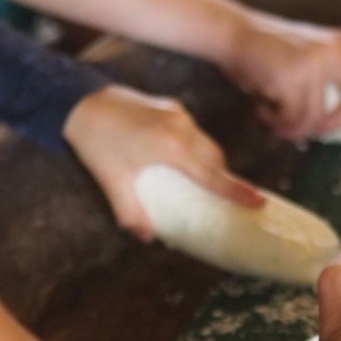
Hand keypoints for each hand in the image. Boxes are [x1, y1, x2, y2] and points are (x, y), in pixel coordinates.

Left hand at [63, 85, 264, 239]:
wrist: (81, 102)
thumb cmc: (96, 144)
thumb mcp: (113, 182)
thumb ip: (131, 212)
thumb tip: (147, 237)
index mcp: (172, 149)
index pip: (213, 175)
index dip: (238, 191)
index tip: (259, 202)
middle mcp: (182, 129)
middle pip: (216, 159)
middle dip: (223, 178)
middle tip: (227, 199)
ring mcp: (178, 115)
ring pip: (207, 144)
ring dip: (209, 163)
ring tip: (202, 182)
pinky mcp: (171, 107)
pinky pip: (194, 132)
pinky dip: (196, 148)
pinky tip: (182, 160)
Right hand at [221, 11, 340, 141]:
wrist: (231, 32)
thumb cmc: (265, 50)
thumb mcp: (305, 52)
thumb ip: (333, 71)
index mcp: (338, 41)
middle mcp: (332, 48)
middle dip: (338, 124)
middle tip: (317, 131)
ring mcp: (313, 61)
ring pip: (317, 119)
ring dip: (294, 129)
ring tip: (275, 121)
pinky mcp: (291, 76)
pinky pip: (293, 119)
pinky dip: (276, 124)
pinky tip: (262, 111)